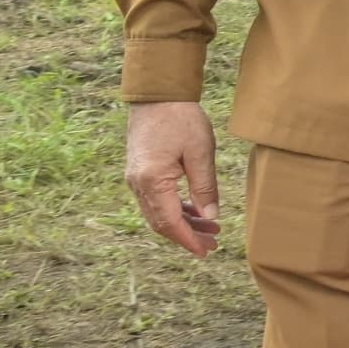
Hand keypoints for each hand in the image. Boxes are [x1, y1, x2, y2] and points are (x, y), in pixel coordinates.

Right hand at [126, 100, 222, 255]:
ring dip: (182, 223)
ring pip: (158, 212)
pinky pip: (155, 200)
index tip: (205, 252)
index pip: (170, 222)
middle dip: (187, 236)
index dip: (188, 240)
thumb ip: (205, 188)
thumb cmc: (181, 119)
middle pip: (161, 222)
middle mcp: (138, 184)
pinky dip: (174, 209)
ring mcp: (136, 178)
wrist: (157, 96)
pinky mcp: (140, 172)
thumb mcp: (201, 153)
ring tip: (210, 228)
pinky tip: (194, 211)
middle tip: (212, 244)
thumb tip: (210, 217)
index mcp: (152, 181)